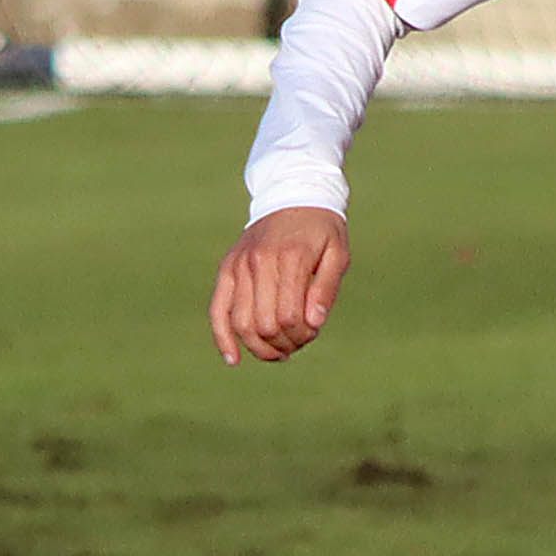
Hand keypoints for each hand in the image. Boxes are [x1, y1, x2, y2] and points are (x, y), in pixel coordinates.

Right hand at [208, 206, 349, 364]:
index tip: (313, 331)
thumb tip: (314, 323)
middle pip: (265, 324)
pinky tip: (234, 359)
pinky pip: (217, 309)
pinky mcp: (227, 269)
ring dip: (260, 347)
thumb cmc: (320, 230)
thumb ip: (326, 288)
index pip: (289, 316)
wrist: (292, 196)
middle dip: (284, 343)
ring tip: (278, 352)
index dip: (302, 335)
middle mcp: (259, 262)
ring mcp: (239, 265)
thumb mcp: (337, 254)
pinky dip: (223, 337)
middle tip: (299, 342)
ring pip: (241, 322)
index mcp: (290, 258)